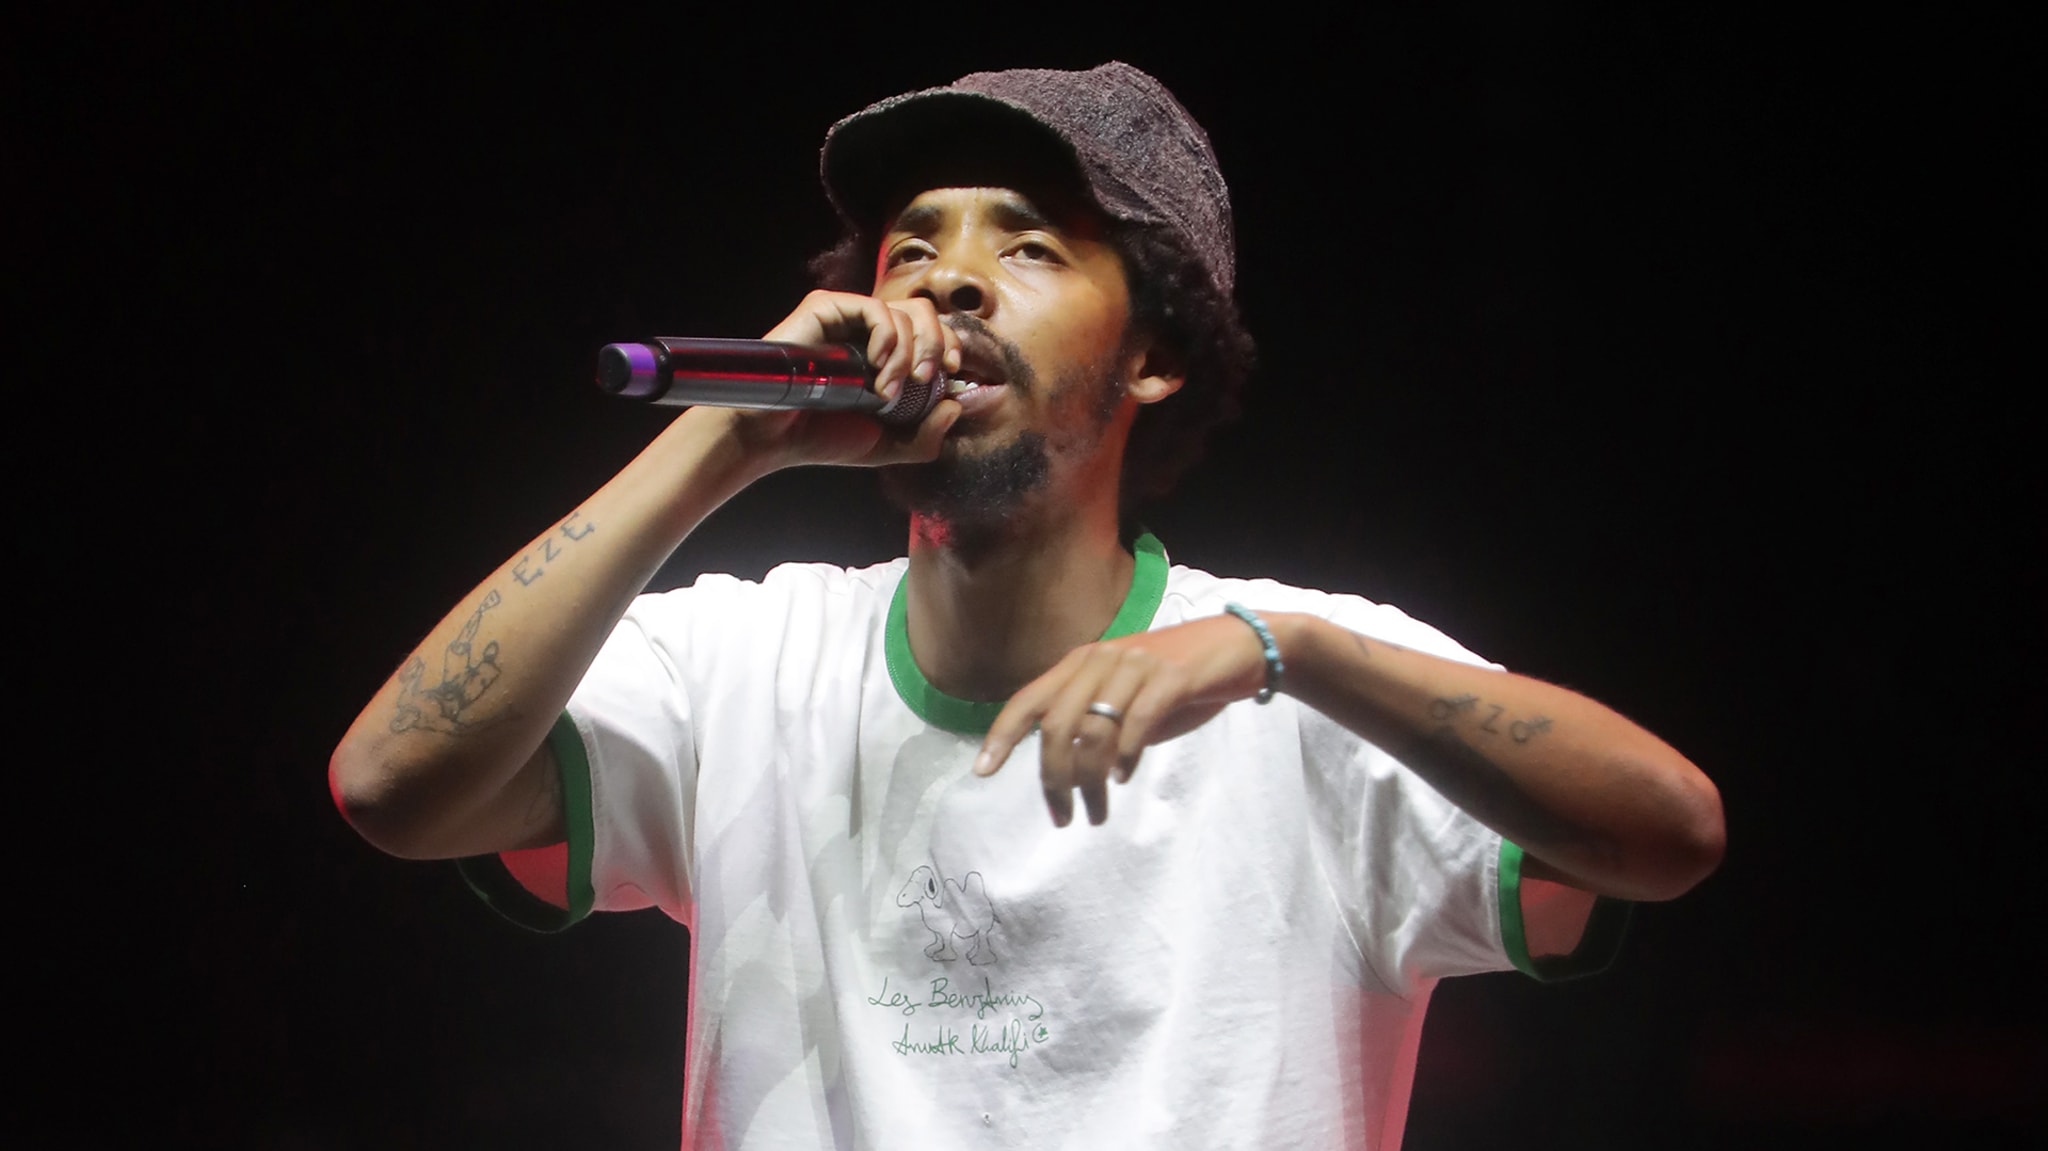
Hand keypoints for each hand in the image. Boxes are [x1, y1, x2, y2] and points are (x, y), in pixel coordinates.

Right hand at [718, 291, 963, 470]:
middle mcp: (868, 329)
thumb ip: (925, 438)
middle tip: (927, 379)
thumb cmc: (823, 437)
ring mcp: (847, 316)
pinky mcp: (827, 308)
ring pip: (904, 310)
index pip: (932, 330)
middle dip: (937, 344)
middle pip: (925, 311)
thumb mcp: (886, 446)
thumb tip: (955, 406)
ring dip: (908, 354)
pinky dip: (888, 337)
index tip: (952, 373)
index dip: (949, 346)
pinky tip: (878, 366)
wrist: (776, 437)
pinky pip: (873, 308)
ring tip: (889, 390)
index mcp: (886, 352)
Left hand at [973, 616, 1271, 826]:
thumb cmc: (1176, 679)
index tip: (983, 771)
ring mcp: (1136, 665)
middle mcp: (1102, 659)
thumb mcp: (1125, 697)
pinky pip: (1137, 722)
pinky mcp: (1171, 676)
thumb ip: (1094, 723)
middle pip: (1056, 723)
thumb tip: (1063, 772)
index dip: (1002, 734)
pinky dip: (1125, 756)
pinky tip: (1124, 778)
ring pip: (1094, 729)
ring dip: (1089, 781)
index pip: (1030, 698)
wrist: (1238, 647)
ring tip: (1095, 813)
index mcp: (1083, 662)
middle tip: (1062, 816)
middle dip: (1052, 777)